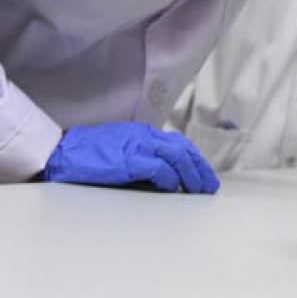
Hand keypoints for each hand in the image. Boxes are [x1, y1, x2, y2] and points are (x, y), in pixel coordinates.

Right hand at [42, 122, 219, 193]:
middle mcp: (144, 136)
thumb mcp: (121, 153)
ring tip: (198, 190)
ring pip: (176, 155)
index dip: (194, 160)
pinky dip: (169, 178)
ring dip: (190, 174)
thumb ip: (143, 161)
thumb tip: (165, 181)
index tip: (204, 175)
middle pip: (183, 148)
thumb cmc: (88, 157)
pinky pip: (157, 167)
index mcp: (143, 134)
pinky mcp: (127, 159)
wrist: (60, 153)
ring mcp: (136, 146)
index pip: (178, 144)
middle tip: (209, 186)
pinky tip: (173, 188)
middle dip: (199, 168)